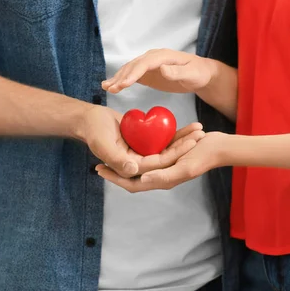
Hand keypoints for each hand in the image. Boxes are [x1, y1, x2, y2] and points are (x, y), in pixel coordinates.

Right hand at [80, 105, 205, 177]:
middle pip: (166, 158)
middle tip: (200, 135)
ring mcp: (142, 155)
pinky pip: (162, 141)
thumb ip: (116, 159)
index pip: (157, 164)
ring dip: (183, 140)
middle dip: (184, 147)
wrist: (89, 120)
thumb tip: (134, 170)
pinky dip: (175, 134)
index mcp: (131, 169)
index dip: (175, 153)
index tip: (191, 142)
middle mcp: (139, 165)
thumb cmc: (93, 131)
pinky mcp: (144, 145)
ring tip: (199, 129)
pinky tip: (189, 126)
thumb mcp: (103, 144)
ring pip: (167, 149)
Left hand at [96, 131, 227, 191]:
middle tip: (97, 160)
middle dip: (115, 169)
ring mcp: (164, 165)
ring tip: (110, 149)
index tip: (98, 169)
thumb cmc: (204, 157)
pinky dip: (138, 147)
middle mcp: (160, 175)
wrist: (220, 147)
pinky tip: (129, 137)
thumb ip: (164, 176)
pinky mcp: (168, 154)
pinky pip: (149, 152)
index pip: (131, 183)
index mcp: (161, 181)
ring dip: (124, 158)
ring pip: (138, 163)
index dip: (114, 178)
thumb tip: (142, 179)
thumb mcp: (184, 167)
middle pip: (131, 175)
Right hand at [101, 49, 217, 93]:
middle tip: (111, 89)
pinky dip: (120, 80)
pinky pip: (131, 75)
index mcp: (163, 56)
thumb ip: (177, 72)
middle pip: (133, 66)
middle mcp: (153, 57)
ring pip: (129, 70)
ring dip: (117, 78)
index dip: (134, 73)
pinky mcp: (147, 73)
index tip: (125, 84)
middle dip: (121, 77)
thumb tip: (162, 68)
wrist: (200, 74)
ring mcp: (148, 64)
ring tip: (106, 88)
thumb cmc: (198, 73)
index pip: (145, 63)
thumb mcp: (192, 74)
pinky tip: (110, 87)